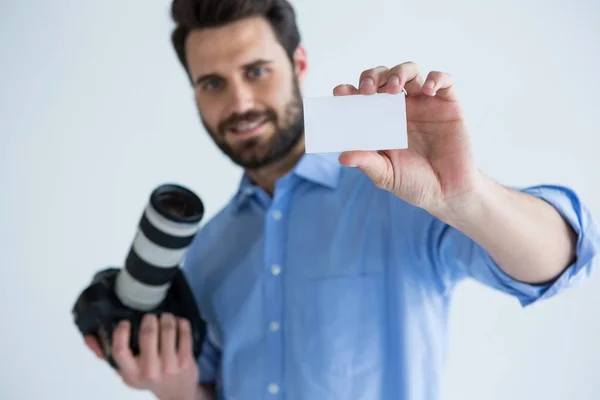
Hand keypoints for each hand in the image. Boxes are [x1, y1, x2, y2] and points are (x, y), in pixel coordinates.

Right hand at [84, 313, 198, 399]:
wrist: (176, 393)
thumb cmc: (147, 376)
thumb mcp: (125, 371)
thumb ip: (107, 354)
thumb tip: (89, 337)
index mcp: (130, 373)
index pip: (120, 351)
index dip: (121, 333)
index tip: (124, 322)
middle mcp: (150, 371)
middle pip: (148, 334)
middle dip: (149, 319)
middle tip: (149, 317)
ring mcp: (170, 366)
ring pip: (168, 330)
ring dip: (166, 318)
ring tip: (164, 317)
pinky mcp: (186, 361)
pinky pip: (184, 333)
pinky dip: (181, 322)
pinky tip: (177, 322)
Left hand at [334, 62, 480, 215]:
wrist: (449, 193)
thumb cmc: (415, 183)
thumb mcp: (386, 175)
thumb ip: (367, 163)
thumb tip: (343, 156)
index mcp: (381, 121)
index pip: (362, 97)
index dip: (351, 90)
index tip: (340, 92)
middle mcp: (401, 108)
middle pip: (383, 76)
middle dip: (373, 76)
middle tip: (367, 90)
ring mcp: (425, 104)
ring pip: (411, 71)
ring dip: (399, 73)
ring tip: (394, 88)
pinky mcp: (449, 105)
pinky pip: (444, 81)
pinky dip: (436, 78)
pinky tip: (427, 90)